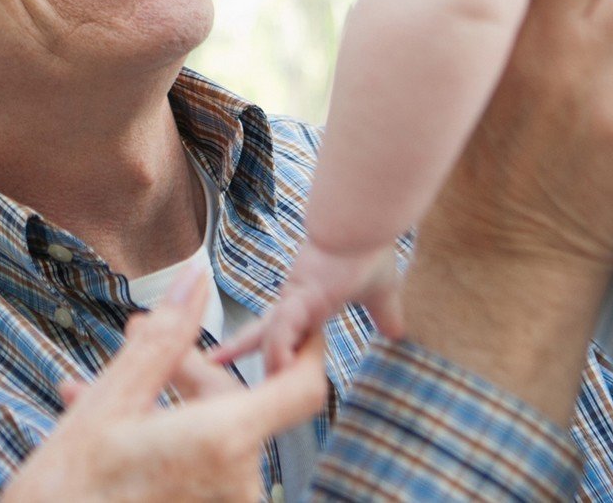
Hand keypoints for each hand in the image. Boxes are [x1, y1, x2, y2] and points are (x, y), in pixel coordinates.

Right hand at [3, 265, 326, 502]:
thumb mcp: (112, 397)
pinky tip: (110, 427)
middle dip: (192, 367)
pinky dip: (165, 440)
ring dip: (167, 402)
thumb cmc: (71, 481)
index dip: (307, 349)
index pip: (303, 387)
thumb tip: (195, 280)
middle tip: (135, 336)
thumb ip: (167, 336)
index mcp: (225, 439)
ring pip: (213, 431)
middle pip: (240, 402)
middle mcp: (238, 480)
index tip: (295, 321)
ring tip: (96, 387)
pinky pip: (199, 464)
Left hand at [212, 243, 400, 373]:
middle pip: (260, 331)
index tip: (253, 359)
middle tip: (214, 363)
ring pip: (271, 336)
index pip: (279, 328)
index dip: (265, 344)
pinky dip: (280, 350)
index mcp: (307, 302)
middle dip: (239, 348)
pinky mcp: (303, 295)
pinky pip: (284, 328)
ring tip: (263, 390)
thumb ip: (384, 315)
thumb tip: (398, 335)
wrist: (364, 223)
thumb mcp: (380, 294)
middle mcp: (294, 301)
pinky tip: (280, 370)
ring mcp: (296, 299)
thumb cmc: (367, 250)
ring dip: (267, 363)